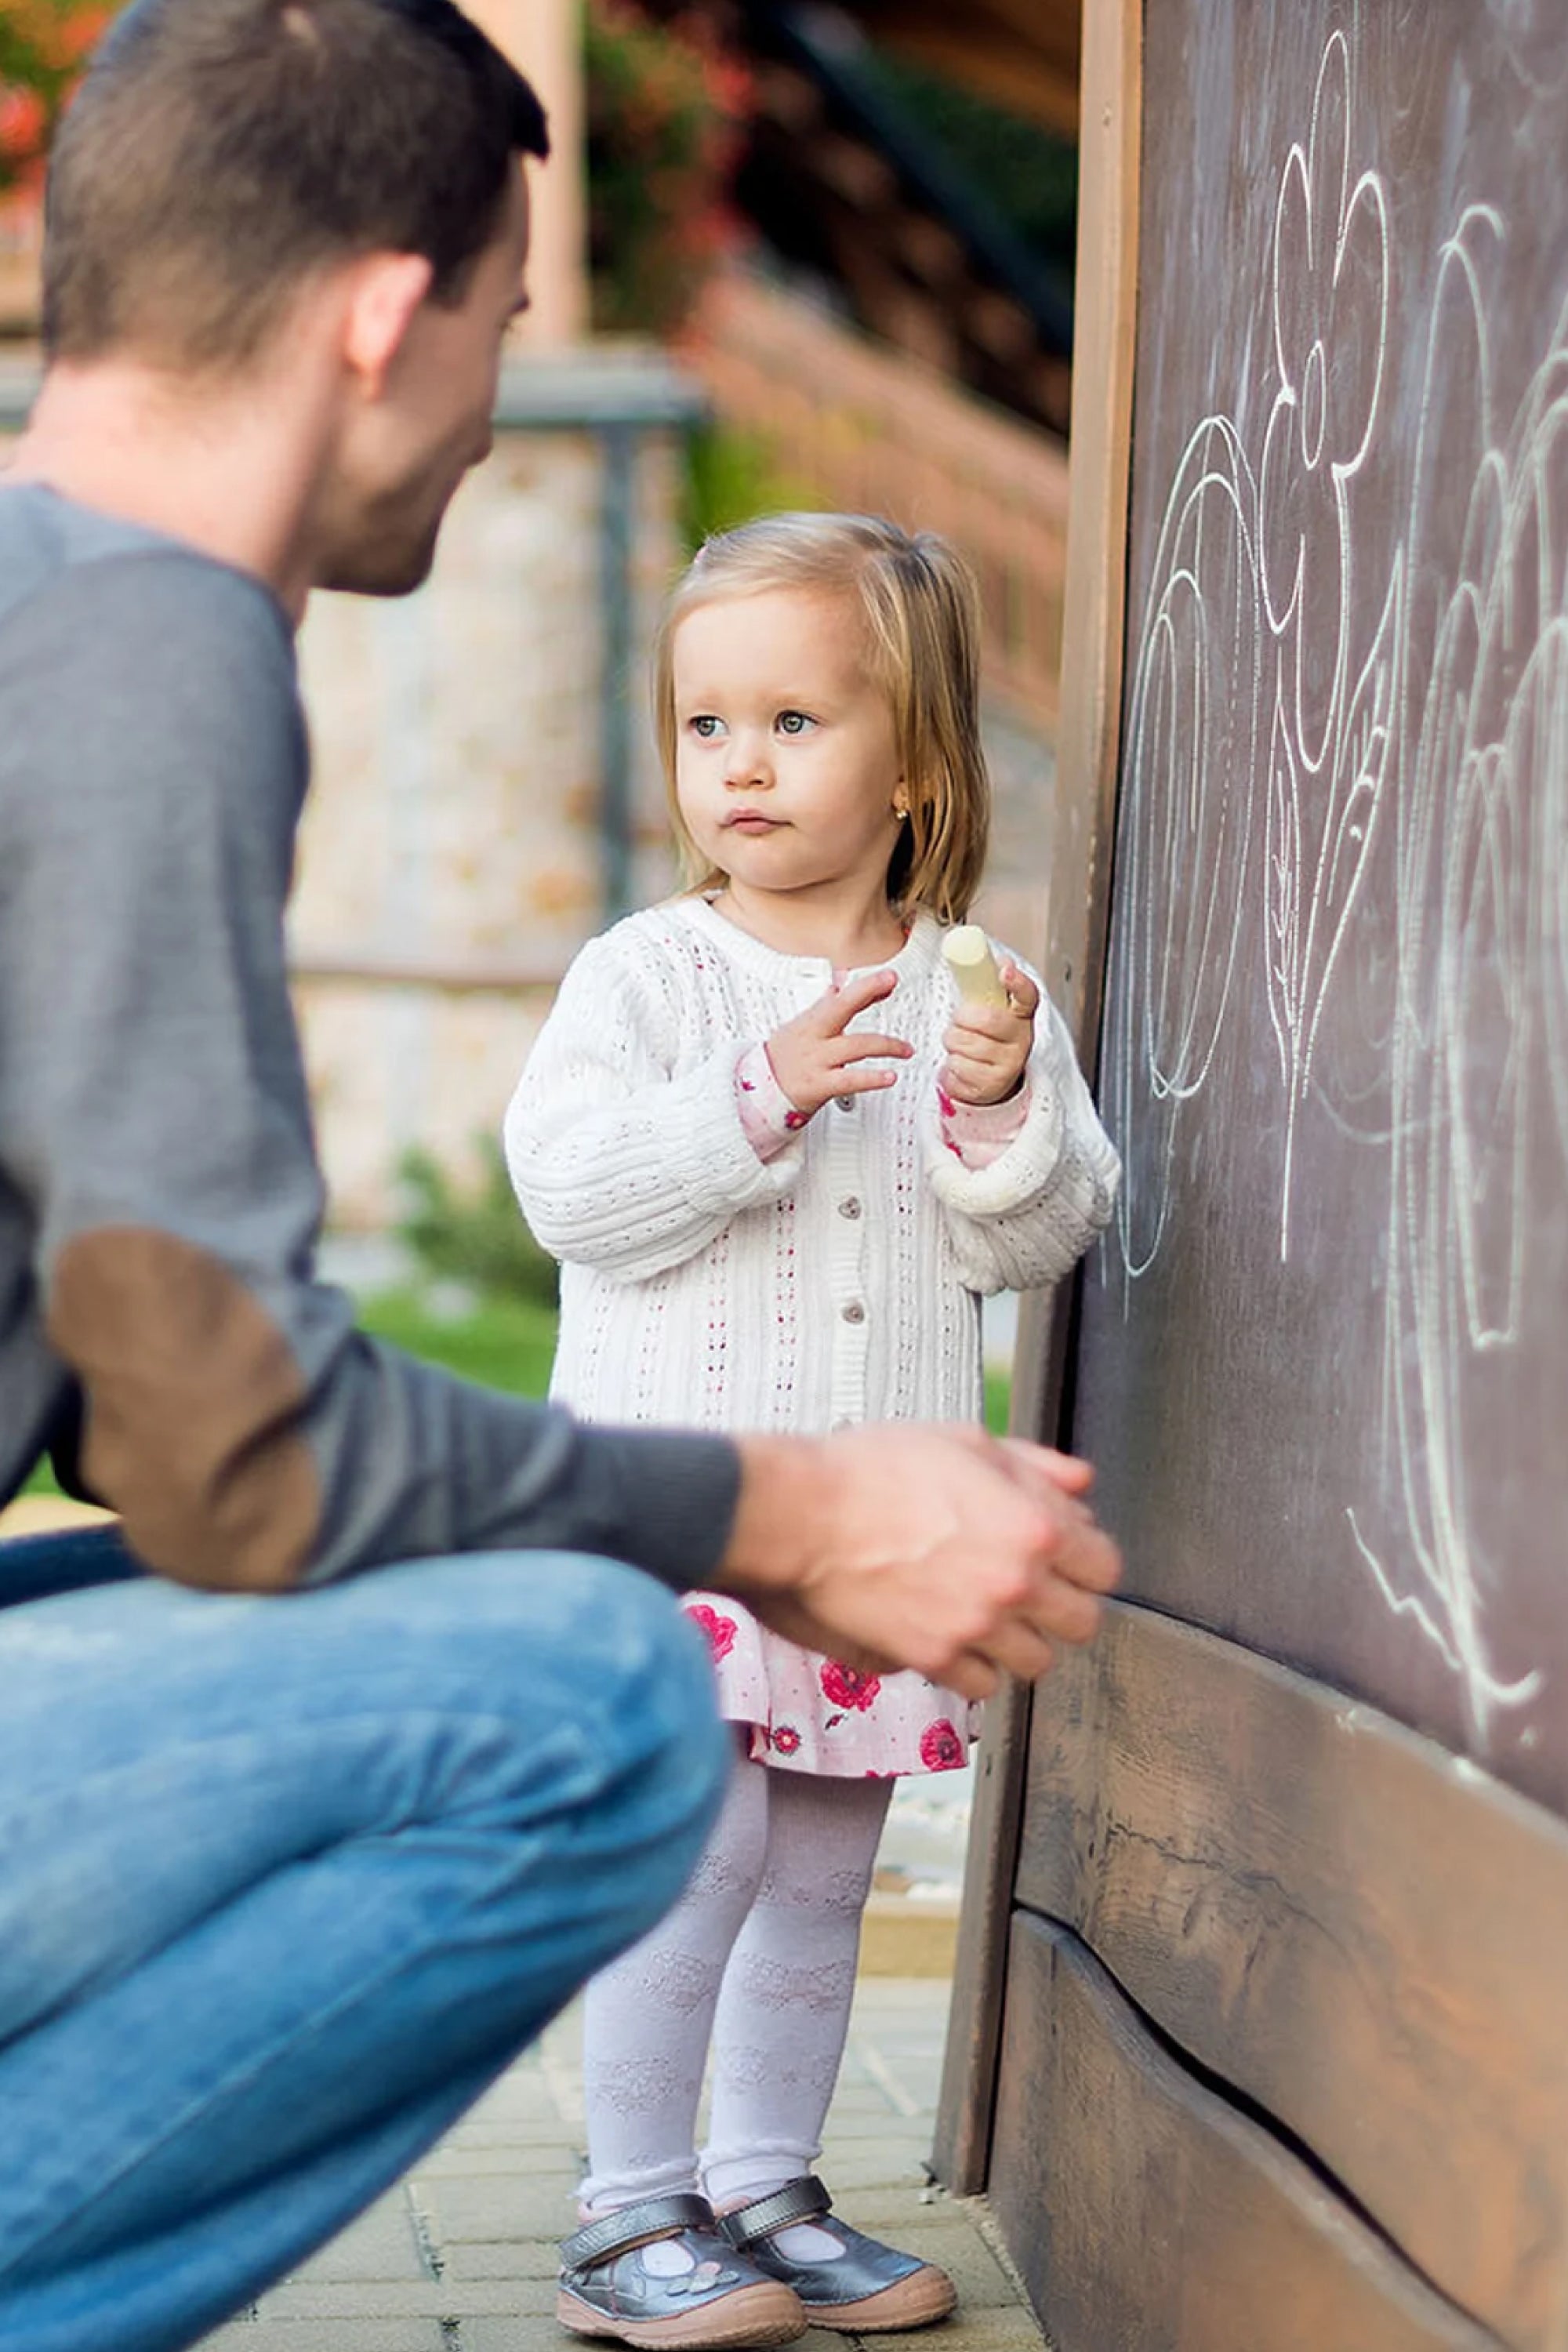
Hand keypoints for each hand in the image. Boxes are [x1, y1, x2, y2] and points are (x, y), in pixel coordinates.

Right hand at [717, 1424, 1120, 1698]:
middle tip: (1027, 1589)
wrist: (800, 1513)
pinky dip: (972, 1666)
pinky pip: (983, 1686)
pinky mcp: (933, 1657)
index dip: (1085, 1558)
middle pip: (1083, 1623)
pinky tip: (951, 1635)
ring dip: (1018, 1640)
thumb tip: (1081, 1483)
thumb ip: (1033, 1465)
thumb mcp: (962, 1441)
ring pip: (1037, 1662)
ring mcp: (976, 1626)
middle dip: (1060, 1604)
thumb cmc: (872, 1468)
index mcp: (1034, 1525)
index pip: (1105, 1566)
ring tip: (987, 1615)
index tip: (1064, 1556)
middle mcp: (1016, 1583)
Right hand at [765, 971, 912, 1119]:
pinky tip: (890, 1076)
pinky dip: (872, 1078)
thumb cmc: (782, 1059)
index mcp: (812, 1021)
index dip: (865, 985)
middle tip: (889, 980)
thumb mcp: (799, 1027)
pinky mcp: (819, 1085)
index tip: (888, 976)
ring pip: (855, 1046)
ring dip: (886, 1045)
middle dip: (866, 990)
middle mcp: (815, 1037)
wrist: (757, 1092)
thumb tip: (837, 986)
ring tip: (906, 1049)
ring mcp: (817, 1060)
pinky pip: (850, 1080)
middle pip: (840, 1007)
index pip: (841, 997)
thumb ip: (823, 1007)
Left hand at [942, 962, 1038, 1105]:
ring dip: (952, 1042)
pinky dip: (950, 1066)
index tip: (1004, 970)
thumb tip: (999, 959)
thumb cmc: (988, 1038)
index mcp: (1022, 1015)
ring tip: (960, 1045)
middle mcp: (1021, 1040)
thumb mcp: (991, 1009)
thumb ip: (989, 985)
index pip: (1027, 994)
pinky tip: (961, 1065)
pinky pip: (956, 1068)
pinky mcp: (990, 1086)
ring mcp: (1008, 1065)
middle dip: (962, 1018)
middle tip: (959, 1021)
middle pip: (986, 1020)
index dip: (1016, 981)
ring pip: (964, 1044)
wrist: (992, 1080)